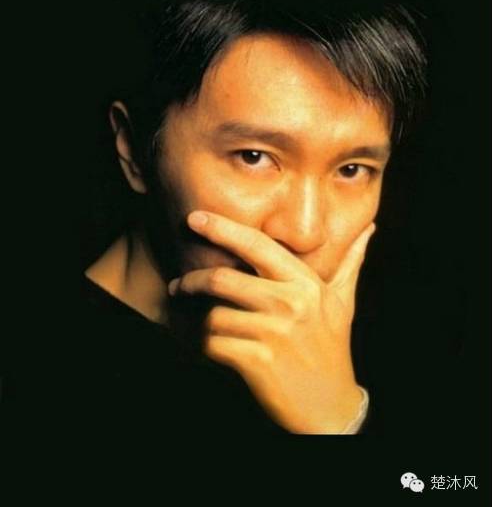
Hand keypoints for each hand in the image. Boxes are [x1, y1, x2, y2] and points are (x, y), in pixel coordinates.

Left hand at [168, 211, 375, 433]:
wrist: (331, 406)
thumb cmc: (332, 346)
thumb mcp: (343, 302)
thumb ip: (351, 262)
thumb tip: (369, 231)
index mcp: (305, 283)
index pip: (256, 245)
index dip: (221, 228)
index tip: (195, 217)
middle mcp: (290, 304)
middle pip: (222, 279)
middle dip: (192, 281)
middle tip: (180, 286)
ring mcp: (274, 334)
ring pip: (213, 316)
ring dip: (199, 321)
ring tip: (201, 324)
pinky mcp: (259, 362)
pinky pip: (213, 345)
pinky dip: (204, 346)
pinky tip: (211, 347)